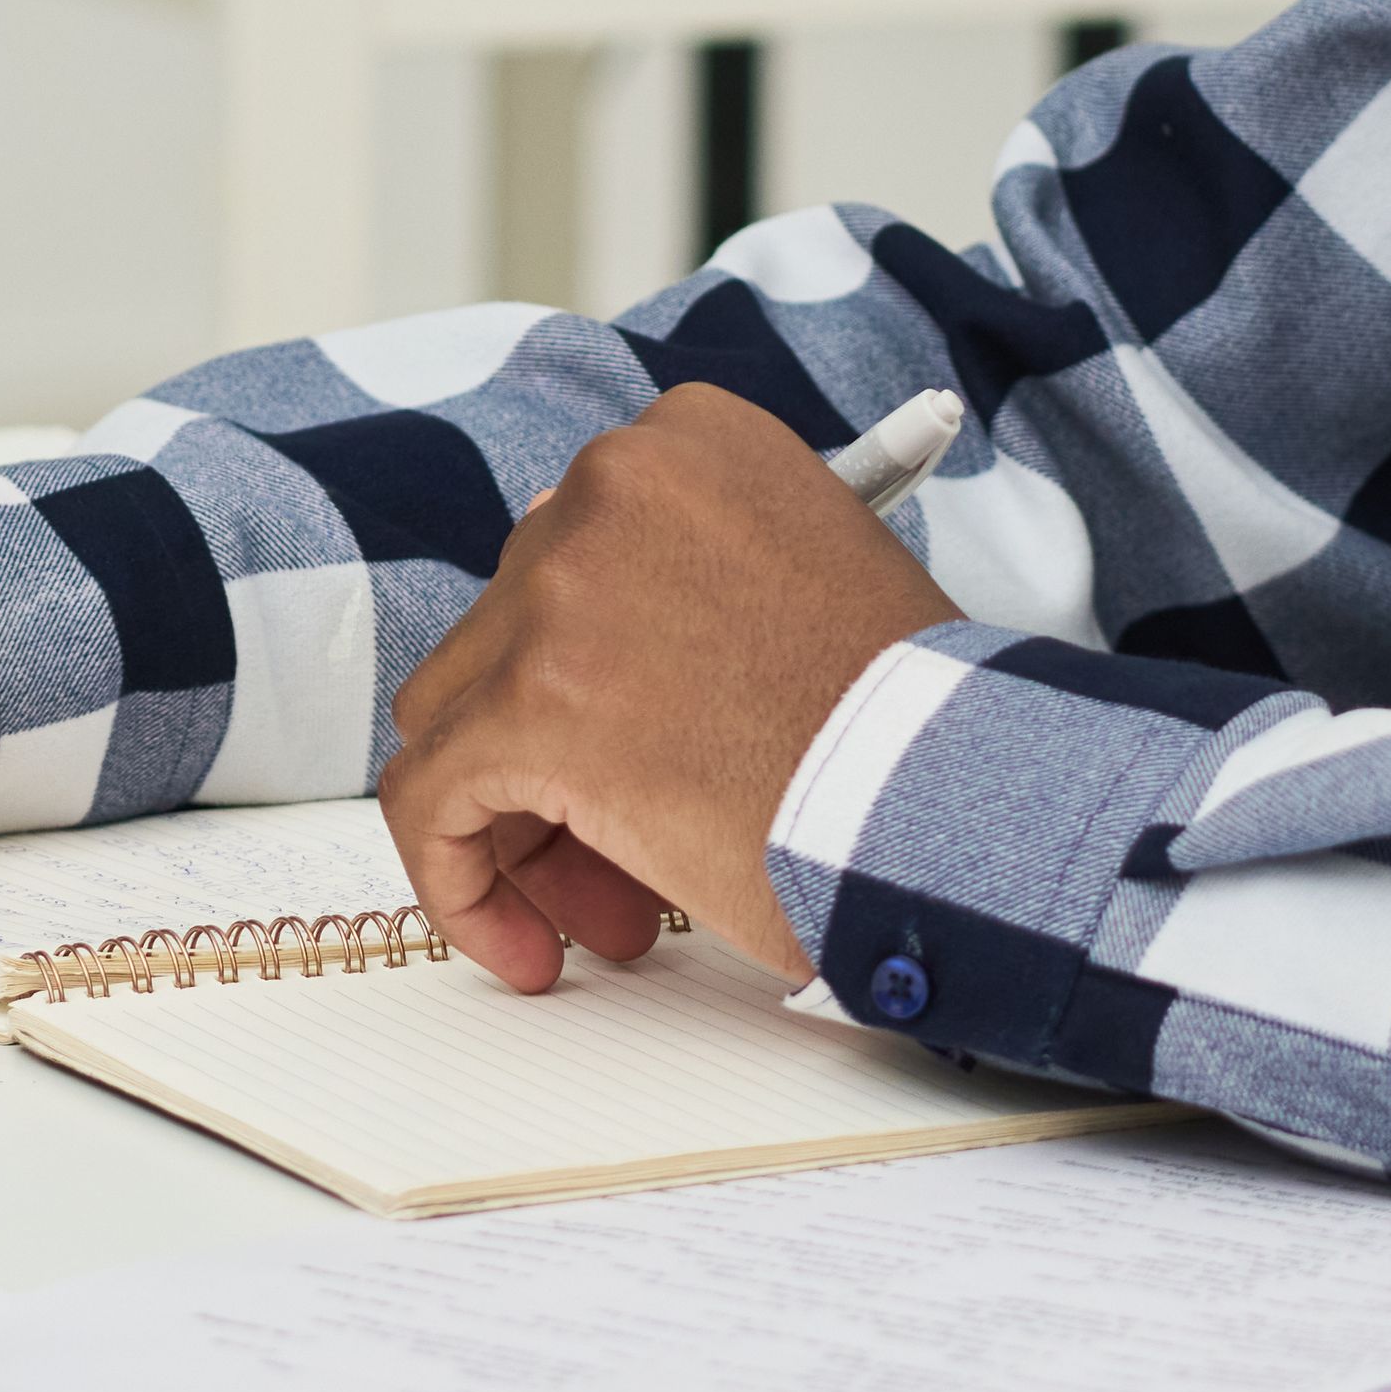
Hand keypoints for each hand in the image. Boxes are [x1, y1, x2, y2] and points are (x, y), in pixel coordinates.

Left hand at [379, 388, 959, 992]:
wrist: (961, 799)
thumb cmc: (910, 726)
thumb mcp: (805, 579)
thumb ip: (690, 580)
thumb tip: (580, 647)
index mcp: (688, 443)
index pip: (567, 554)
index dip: (586, 669)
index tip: (625, 748)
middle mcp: (613, 485)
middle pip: (507, 639)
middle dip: (554, 762)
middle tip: (621, 865)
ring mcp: (564, 591)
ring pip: (458, 717)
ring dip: (522, 825)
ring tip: (603, 916)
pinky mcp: (534, 707)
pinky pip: (429, 800)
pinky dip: (459, 879)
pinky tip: (531, 948)